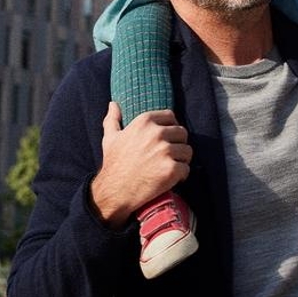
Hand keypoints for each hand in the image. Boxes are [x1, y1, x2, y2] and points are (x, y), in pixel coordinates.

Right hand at [89, 103, 192, 227]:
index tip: (166, 139)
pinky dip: (182, 176)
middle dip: (178, 144)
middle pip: (182, 133)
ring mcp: (165, 151)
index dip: (171, 128)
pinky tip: (173, 180)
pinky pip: (187, 168)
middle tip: (169, 157)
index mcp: (145, 121)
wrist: (114, 192)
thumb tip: (113, 104)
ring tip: (171, 168)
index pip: (170, 116)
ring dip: (182, 160)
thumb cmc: (113, 164)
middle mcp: (157, 133)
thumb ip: (113, 119)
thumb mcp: (110, 138)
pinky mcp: (171, 169)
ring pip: (187, 151)